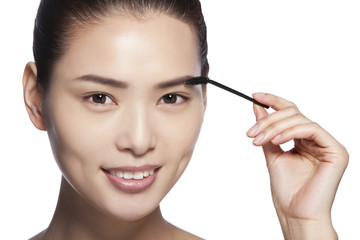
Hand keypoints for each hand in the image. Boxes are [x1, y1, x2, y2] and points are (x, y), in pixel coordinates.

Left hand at [247, 93, 348, 239]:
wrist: (295, 212)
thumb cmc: (286, 189)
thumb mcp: (271, 153)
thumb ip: (267, 130)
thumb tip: (257, 106)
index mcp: (304, 140)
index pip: (291, 113)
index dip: (274, 101)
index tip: (254, 95)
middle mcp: (317, 140)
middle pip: (294, 114)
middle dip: (269, 120)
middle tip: (251, 132)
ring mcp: (328, 144)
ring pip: (300, 120)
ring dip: (275, 127)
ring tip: (258, 139)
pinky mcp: (336, 151)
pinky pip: (311, 129)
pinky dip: (290, 132)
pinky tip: (276, 140)